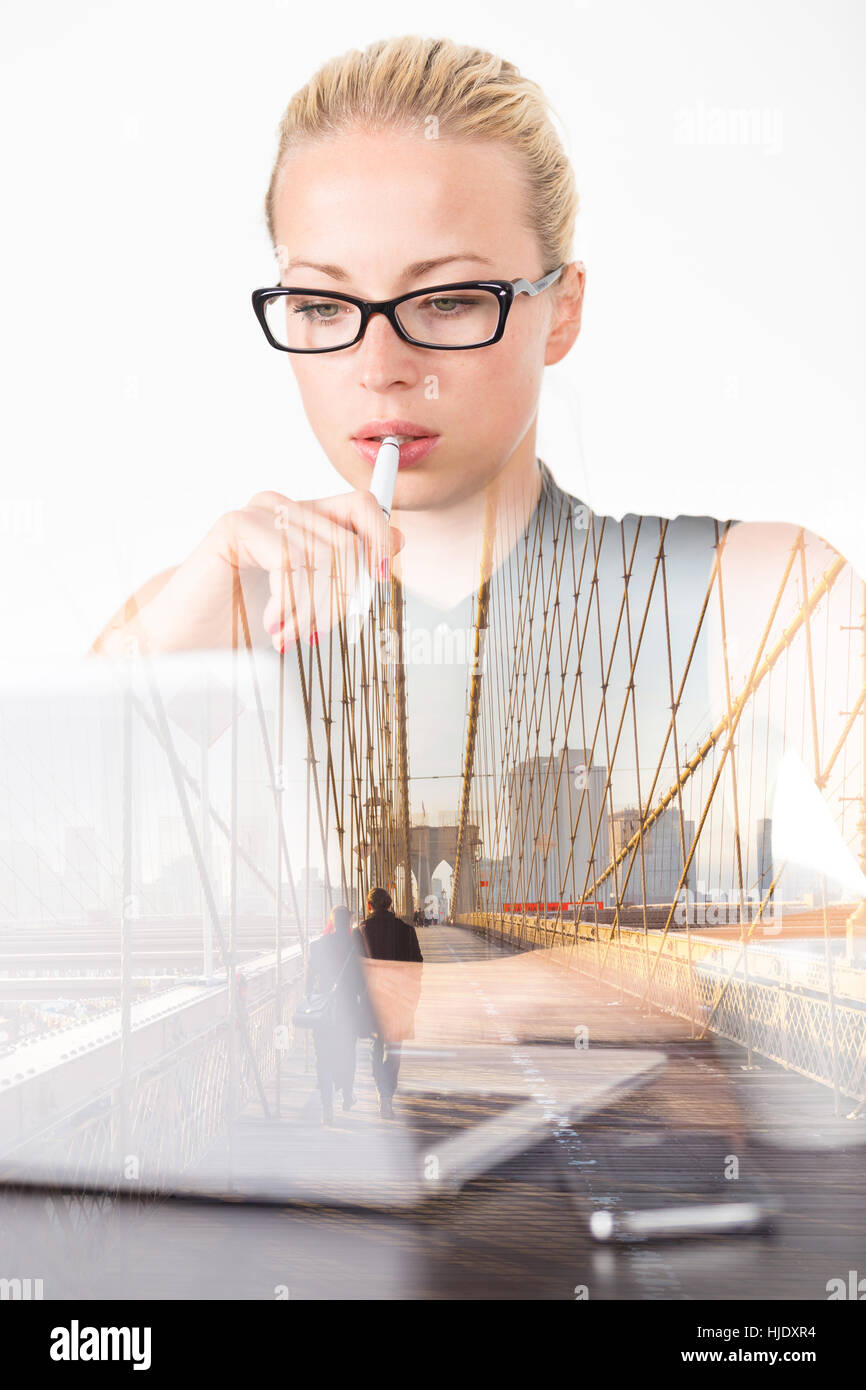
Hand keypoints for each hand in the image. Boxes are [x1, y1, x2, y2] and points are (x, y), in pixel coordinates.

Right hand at [91, 488, 403, 656]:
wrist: (188, 642)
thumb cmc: (245, 623)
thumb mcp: (311, 600)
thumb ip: (349, 566)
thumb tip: (397, 538)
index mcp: (305, 520)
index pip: (362, 506)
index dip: (379, 539)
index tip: (380, 580)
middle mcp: (283, 509)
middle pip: (348, 539)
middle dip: (343, 595)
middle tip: (321, 631)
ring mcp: (258, 513)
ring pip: (323, 555)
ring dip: (314, 608)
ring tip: (294, 636)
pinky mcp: (236, 525)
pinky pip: (291, 559)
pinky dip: (291, 602)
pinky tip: (274, 624)